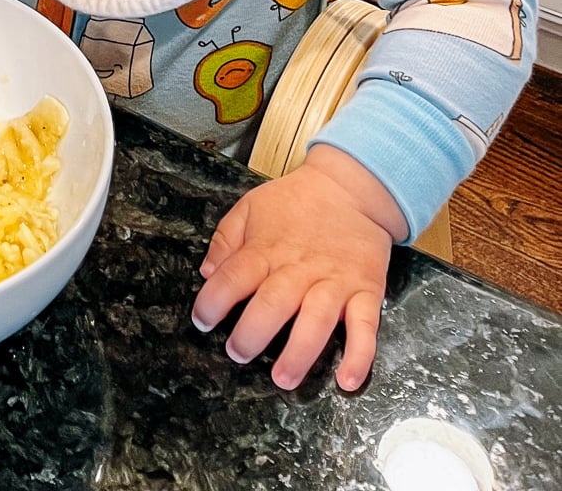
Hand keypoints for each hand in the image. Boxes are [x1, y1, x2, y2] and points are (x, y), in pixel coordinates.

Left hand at [191, 146, 404, 390]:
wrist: (351, 187)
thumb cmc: (295, 201)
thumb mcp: (251, 207)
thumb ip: (226, 240)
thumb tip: (207, 274)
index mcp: (267, 248)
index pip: (235, 276)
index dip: (214, 300)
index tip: (201, 321)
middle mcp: (299, 269)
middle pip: (273, 303)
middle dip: (253, 333)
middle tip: (238, 354)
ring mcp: (334, 282)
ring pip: (316, 320)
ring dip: (299, 353)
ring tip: (283, 379)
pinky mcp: (365, 292)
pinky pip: (365, 328)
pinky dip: (359, 356)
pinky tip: (347, 381)